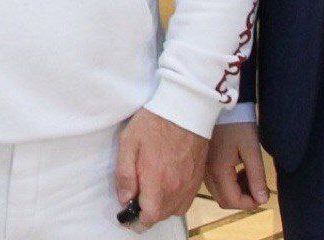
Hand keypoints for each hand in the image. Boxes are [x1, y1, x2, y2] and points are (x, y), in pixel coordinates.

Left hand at [115, 108, 206, 227]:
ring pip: (175, 209)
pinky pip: (186, 198)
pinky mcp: (199, 175)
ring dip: (162, 205)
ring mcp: (190, 183)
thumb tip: (124, 198)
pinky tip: (169, 182)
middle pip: (161, 216)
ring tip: (154, 187)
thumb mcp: (129, 142)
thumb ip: (124, 174)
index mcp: (158, 183)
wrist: (186, 105)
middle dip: (147, 211)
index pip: (148, 218)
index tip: (128, 208)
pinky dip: (176, 198)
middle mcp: (177, 188)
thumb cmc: (155, 121)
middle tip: (138, 192)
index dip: (135, 218)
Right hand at [204, 121, 268, 210]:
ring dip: (237, 191)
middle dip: (244, 199)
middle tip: (258, 185)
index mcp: (218, 171)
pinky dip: (229, 183)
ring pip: (220, 193)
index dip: (250, 203)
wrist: (223, 103)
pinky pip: (216, 182)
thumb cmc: (238, 123)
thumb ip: (257, 176)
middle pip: (225, 200)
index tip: (263, 193)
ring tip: (250, 175)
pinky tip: (239, 169)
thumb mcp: (251, 149)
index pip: (233, 201)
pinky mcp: (205, 162)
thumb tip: (262, 200)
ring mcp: (204, 168)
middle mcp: (207, 173)